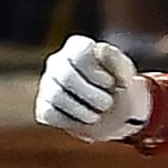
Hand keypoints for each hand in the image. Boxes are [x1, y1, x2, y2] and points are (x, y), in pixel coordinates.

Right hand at [35, 35, 150, 142]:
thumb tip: (101, 49)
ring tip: (96, 115)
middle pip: (66, 76)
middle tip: (107, 104)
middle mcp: (57, 62)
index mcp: (77, 46)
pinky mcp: (43, 107)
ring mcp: (47, 84)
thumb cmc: (118, 87)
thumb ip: (116, 60)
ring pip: (56, 95)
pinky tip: (82, 119)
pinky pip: (49, 113)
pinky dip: (70, 121)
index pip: (79, 54)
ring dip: (83, 110)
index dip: (96, 73)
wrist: (113, 112)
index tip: (110, 83)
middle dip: (91, 95)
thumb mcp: (124, 72)